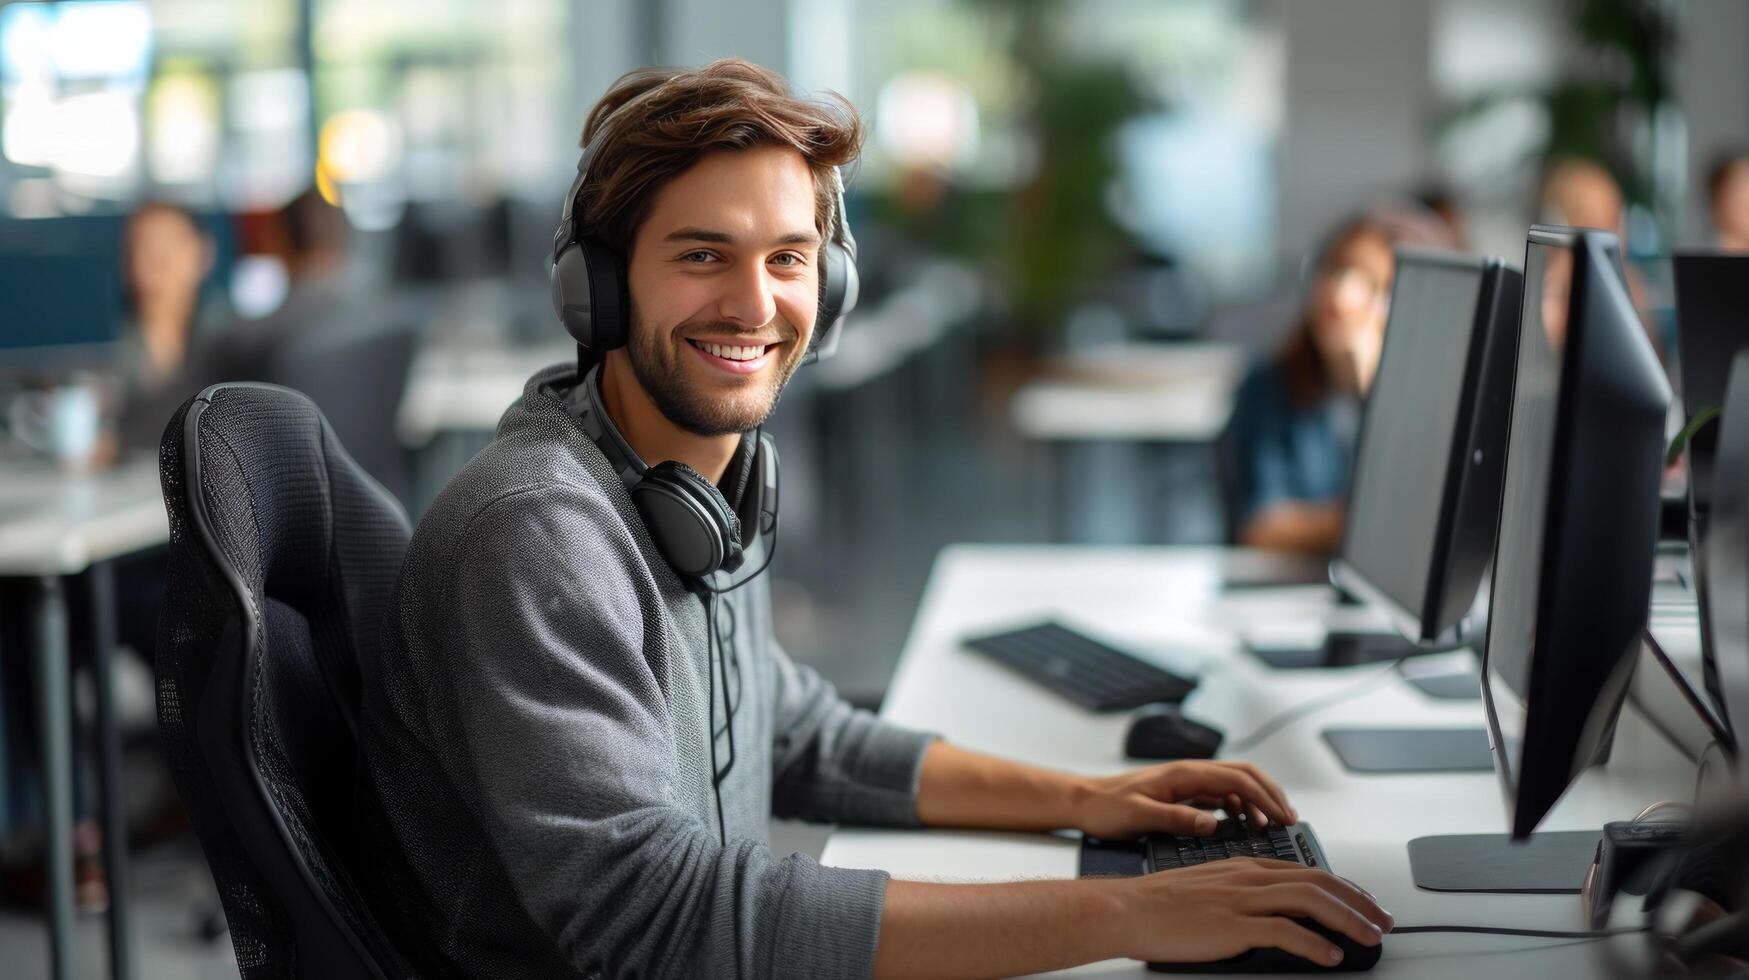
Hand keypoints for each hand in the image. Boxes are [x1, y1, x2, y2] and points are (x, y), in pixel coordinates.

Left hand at [1073, 761, 1296, 838]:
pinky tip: (1244, 823)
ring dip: (1257, 800)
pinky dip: (1240, 806)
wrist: (1084, 801)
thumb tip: (1212, 823)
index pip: (1237, 779)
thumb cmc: (1106, 808)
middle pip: (1243, 774)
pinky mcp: (1183, 793)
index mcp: (1183, 774)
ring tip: (1271, 825)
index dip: (1265, 797)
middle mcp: (1189, 773)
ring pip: (1235, 784)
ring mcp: (1187, 782)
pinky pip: (1221, 794)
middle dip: (1271, 794)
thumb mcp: (1139, 816)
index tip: (1283, 817)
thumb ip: (1176, 819)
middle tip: (1289, 819)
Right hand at [1110, 858, 1392, 967]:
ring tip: (1369, 937)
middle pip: (1319, 882)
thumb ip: (1242, 894)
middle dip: (1359, 902)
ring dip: (1349, 920)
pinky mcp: (1233, 924)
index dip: (1343, 887)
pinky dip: (1314, 944)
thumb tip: (1270, 915)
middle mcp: (1249, 877)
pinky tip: (1329, 957)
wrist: (1126, 908)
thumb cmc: (1159, 904)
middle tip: (1382, 921)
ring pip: (1311, 900)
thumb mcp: (1209, 888)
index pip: (1308, 871)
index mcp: (1245, 867)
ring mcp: (1242, 899)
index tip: (1364, 903)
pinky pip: (1285, 932)